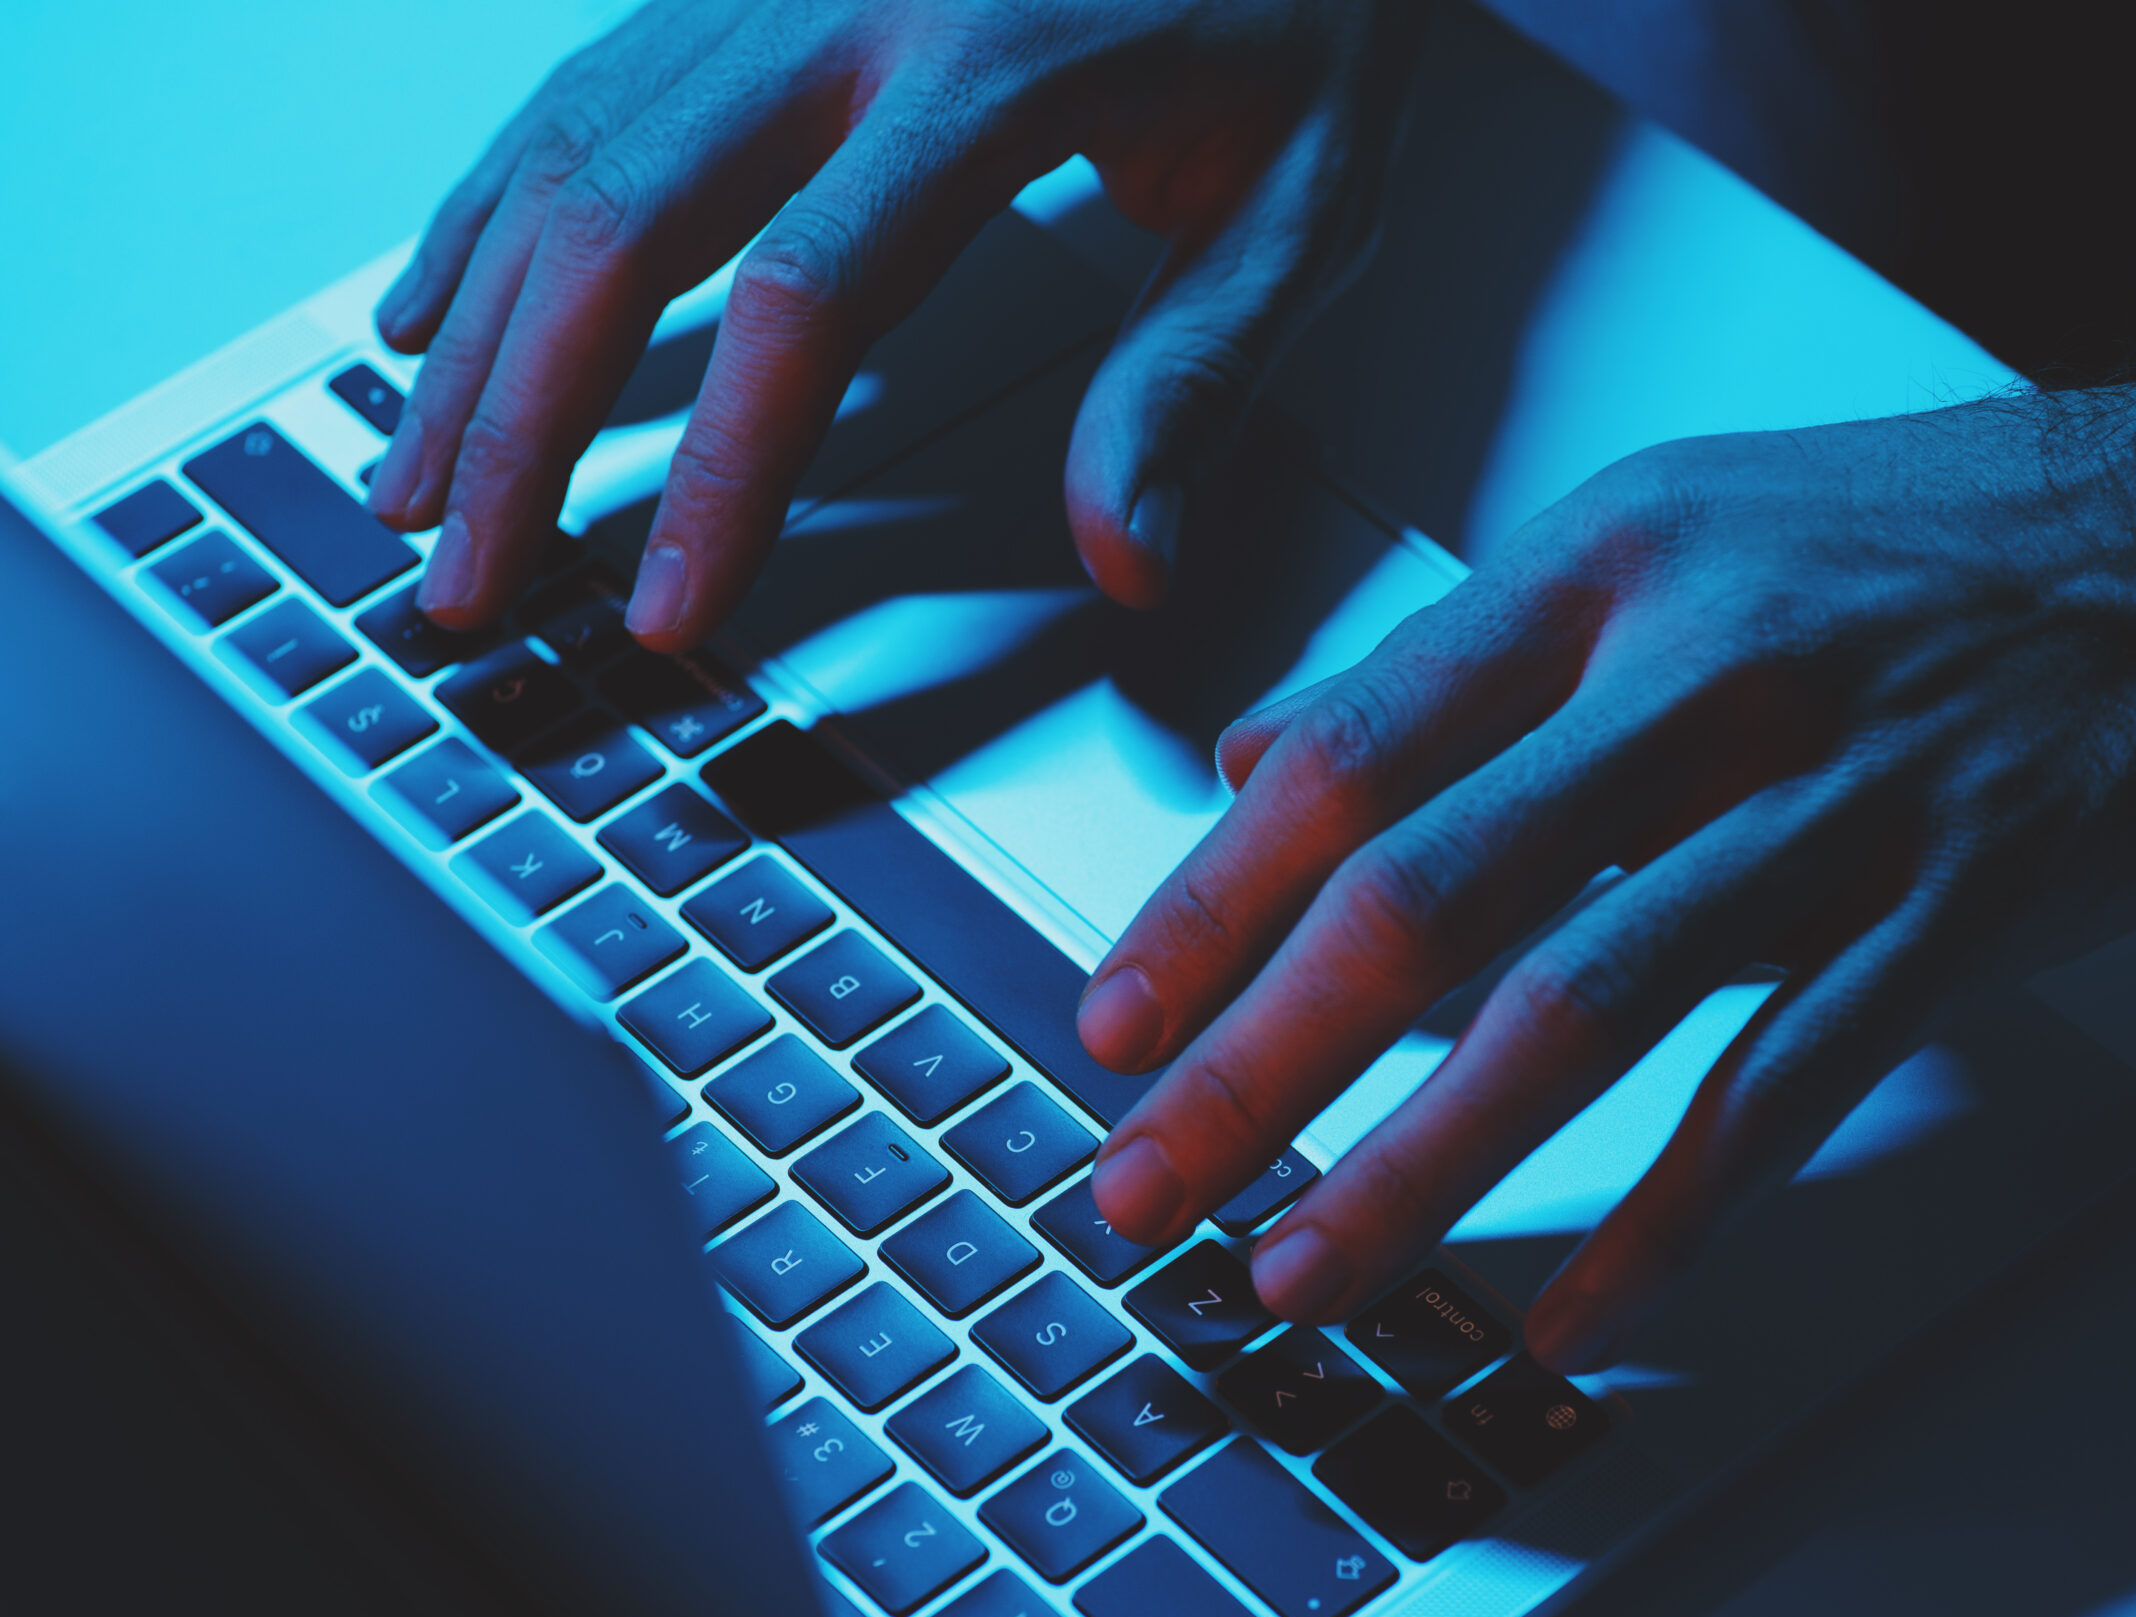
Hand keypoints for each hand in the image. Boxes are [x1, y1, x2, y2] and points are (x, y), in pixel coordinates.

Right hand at [367, 0, 1418, 638]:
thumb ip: (1194, 378)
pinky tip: (435, 309)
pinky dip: (489, 210)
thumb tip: (1128, 556)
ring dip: (474, 332)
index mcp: (992, 67)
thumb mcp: (1296, 210)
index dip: (719, 472)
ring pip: (570, 152)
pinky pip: (582, 88)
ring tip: (410, 482)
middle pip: (627, 221)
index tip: (668, 610)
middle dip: (525, 424)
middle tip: (470, 582)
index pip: (810, 299)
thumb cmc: (1294, 22)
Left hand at [1077, 330, 2135, 1370]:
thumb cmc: (1930, 541)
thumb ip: (1466, 657)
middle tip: (1147, 1183)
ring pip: (1586, 1005)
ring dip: (1422, 1165)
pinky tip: (1577, 1307)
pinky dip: (1668, 1216)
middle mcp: (1706, 670)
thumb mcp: (1676, 528)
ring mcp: (1838, 796)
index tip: (1116, 1023)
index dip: (1213, 902)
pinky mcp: (1956, 908)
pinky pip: (1781, 1089)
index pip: (1355, 745)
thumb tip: (1273, 761)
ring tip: (1309, 1271)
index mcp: (1609, 565)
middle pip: (1431, 890)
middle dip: (1260, 1061)